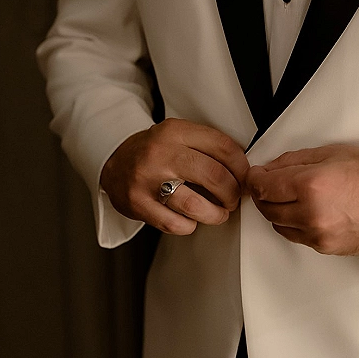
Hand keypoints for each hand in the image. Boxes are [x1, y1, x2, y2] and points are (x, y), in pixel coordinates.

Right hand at [100, 118, 248, 234]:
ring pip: (195, 205)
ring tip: (219, 213)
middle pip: (214, 176)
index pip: (222, 147)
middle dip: (232, 192)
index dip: (241, 166)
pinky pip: (175, 224)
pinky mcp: (138, 204)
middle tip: (233, 198)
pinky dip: (190, 225)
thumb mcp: (177, 136)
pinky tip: (191, 219)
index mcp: (174, 131)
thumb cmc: (153, 152)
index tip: (244, 177)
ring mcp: (147, 180)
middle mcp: (160, 153)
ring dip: (215, 214)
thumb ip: (206, 147)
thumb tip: (242, 170)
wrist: (113, 161)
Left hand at [246, 145, 358, 255]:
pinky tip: (304, 211)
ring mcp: (318, 234)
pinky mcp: (325, 247)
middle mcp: (311, 213)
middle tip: (270, 184)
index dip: (255, 178)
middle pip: (267, 207)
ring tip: (289, 197)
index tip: (256, 174)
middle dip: (264, 194)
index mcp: (311, 185)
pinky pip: (296, 236)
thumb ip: (294, 161)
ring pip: (278, 225)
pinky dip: (293, 224)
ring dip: (277, 210)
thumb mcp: (331, 154)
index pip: (263, 186)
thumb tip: (270, 169)